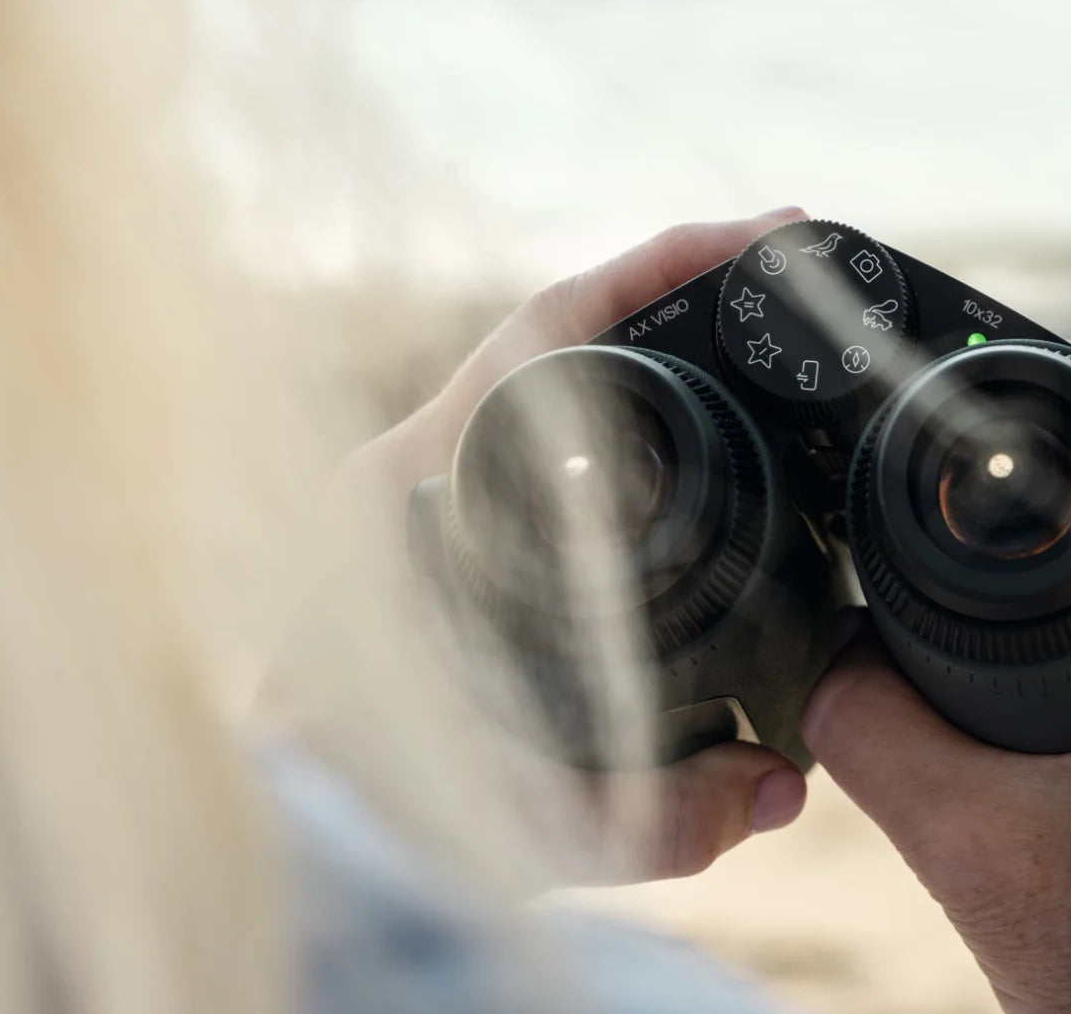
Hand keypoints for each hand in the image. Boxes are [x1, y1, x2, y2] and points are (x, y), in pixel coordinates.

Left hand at [334, 209, 811, 881]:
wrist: (289, 828)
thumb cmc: (370, 807)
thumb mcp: (525, 820)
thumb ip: (662, 819)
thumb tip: (780, 787)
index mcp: (414, 494)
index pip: (547, 334)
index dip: (660, 270)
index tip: (762, 242)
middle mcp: (407, 471)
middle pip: (556, 334)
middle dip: (673, 289)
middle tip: (781, 270)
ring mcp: (413, 491)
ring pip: (542, 379)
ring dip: (639, 344)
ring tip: (744, 334)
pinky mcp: (428, 525)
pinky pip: (529, 430)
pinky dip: (607, 406)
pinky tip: (671, 429)